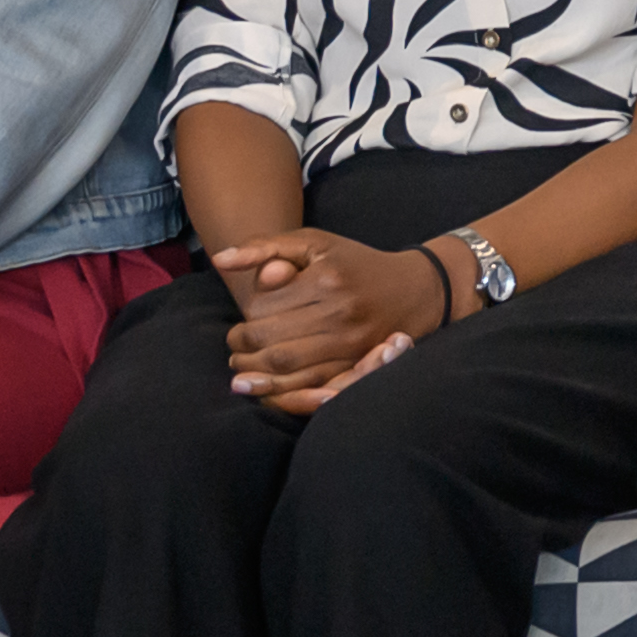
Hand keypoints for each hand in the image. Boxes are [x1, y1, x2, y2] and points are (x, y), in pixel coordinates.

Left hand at [208, 231, 451, 408]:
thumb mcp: (313, 243)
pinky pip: (316, 386)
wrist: (415, 289)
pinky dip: (287, 394)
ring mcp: (354, 342)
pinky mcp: (362, 364)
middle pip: (271, 342)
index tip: (239, 327)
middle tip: (236, 353)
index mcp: (324, 279)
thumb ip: (265, 247)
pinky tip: (270, 394)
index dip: (243, 322)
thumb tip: (221, 259)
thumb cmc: (354, 263)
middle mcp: (340, 312)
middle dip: (243, 352)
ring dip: (258, 377)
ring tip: (243, 376)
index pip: (262, 310)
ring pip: (290, 368)